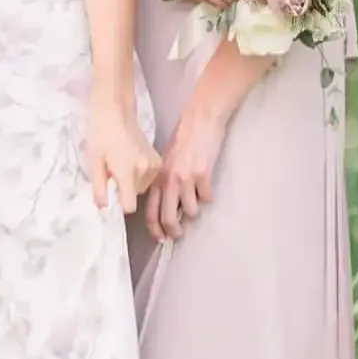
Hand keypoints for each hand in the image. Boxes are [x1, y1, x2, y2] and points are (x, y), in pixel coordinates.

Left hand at [85, 97, 160, 213]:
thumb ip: (99, 188)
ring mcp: (154, 164)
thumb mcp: (94, 162)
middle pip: (135, 196)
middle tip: (112, 171)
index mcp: (128, 172)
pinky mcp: (159, 159)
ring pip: (142, 187)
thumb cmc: (99, 134)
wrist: (114, 111)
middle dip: (123, 189)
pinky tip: (130, 160)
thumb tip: (103, 208)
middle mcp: (145, 171)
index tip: (109, 193)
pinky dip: (139, 175)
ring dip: (131, 182)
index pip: (129, 206)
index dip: (118, 204)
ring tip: (120, 163)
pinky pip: (148, 177)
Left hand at [145, 101, 225, 241]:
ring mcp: (187, 178)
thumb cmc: (181, 140)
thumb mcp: (164, 161)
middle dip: (174, 230)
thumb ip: (162, 181)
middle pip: (169, 217)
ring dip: (194, 210)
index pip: (151, 210)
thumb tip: (163, 204)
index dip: (154, 228)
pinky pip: (206, 198)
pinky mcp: (203, 175)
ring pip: (191, 210)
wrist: (199, 121)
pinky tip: (205, 186)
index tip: (160, 237)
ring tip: (194, 200)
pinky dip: (206, 196)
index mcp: (157, 177)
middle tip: (178, 234)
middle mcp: (169, 180)